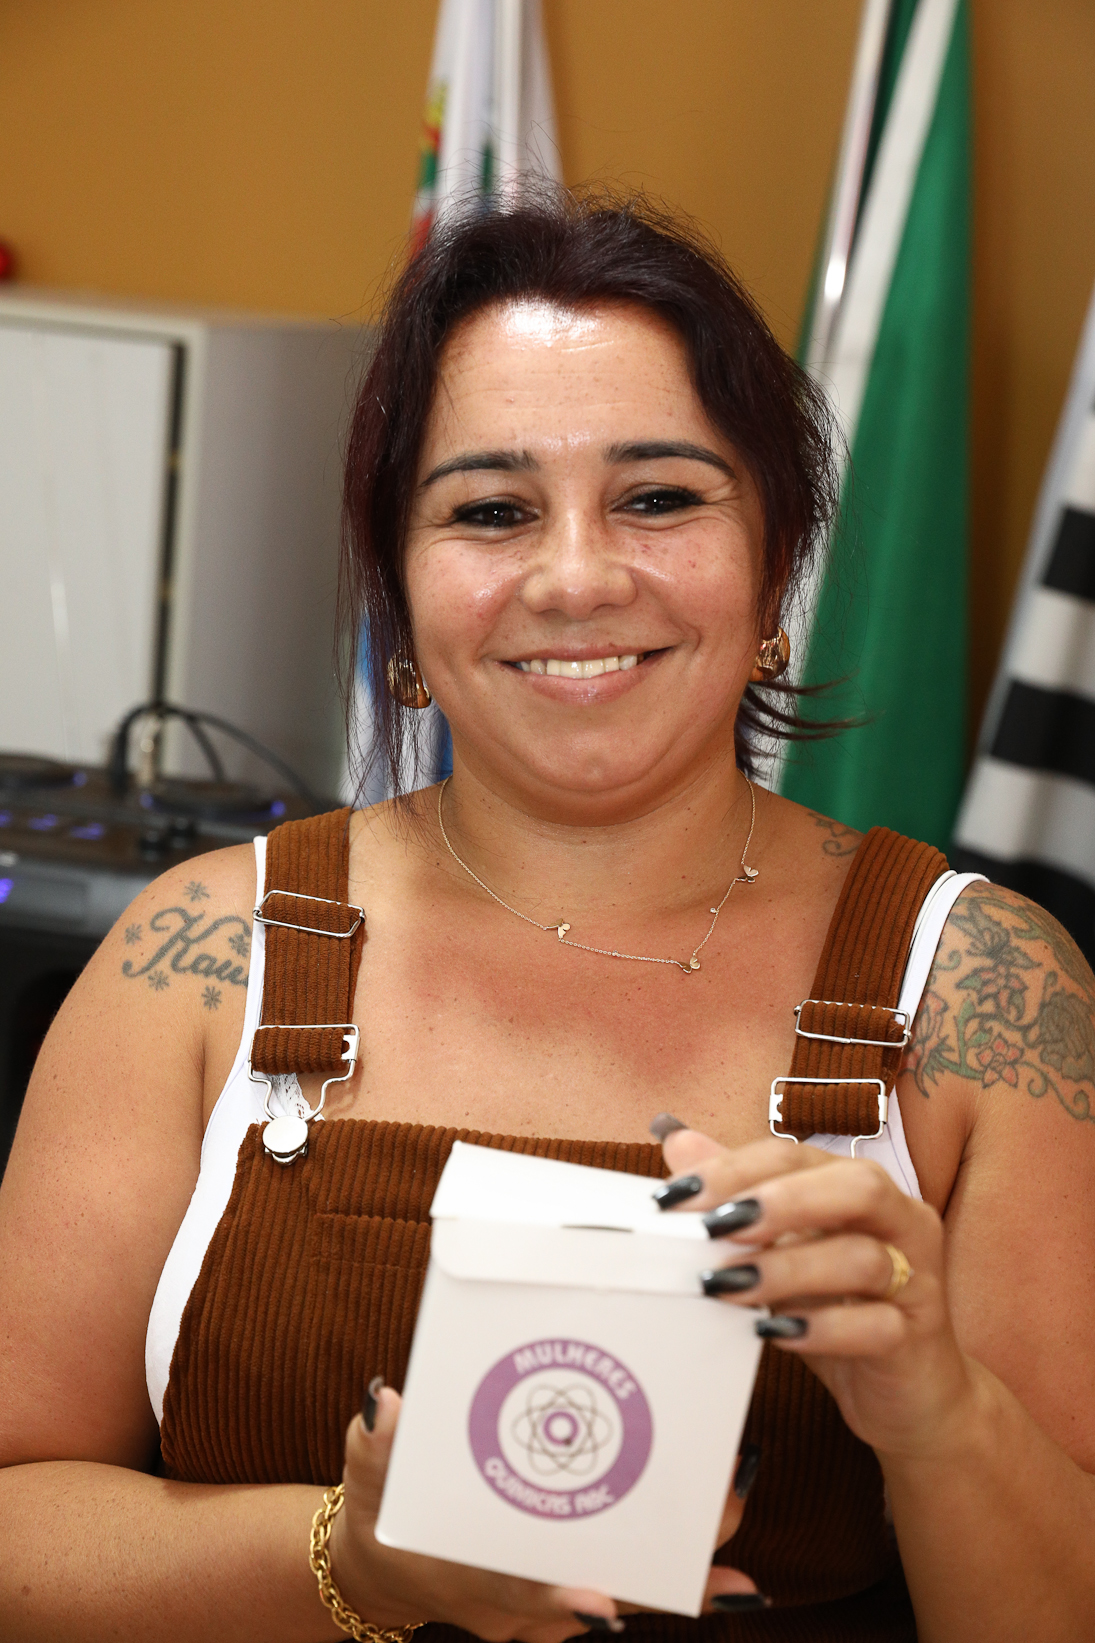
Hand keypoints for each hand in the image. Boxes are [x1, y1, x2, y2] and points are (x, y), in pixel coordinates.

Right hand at [330, 1386, 764, 1637]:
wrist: (386, 1565)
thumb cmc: (380, 1512)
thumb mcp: (367, 1476)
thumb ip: (376, 1444)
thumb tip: (385, 1405)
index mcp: (469, 1581)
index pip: (518, 1594)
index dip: (559, 1598)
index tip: (603, 1603)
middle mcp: (520, 1609)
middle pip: (605, 1596)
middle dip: (666, 1566)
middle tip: (723, 1504)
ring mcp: (550, 1608)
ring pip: (630, 1592)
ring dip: (687, 1561)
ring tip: (738, 1495)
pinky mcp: (572, 1590)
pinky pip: (632, 1582)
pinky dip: (677, 1568)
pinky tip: (730, 1542)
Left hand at [658, 1126, 979, 1461]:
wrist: (907, 1393)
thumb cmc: (838, 1308)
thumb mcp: (782, 1249)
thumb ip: (738, 1196)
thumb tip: (679, 1144)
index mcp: (857, 1187)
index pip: (796, 1154)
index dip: (734, 1169)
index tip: (674, 1198)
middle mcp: (898, 1220)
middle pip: (856, 1186)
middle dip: (783, 1201)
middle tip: (717, 1228)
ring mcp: (916, 1279)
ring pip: (865, 1258)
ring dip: (788, 1269)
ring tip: (728, 1286)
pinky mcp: (916, 1337)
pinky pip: (878, 1326)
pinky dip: (823, 1328)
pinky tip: (776, 1333)